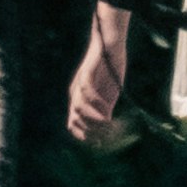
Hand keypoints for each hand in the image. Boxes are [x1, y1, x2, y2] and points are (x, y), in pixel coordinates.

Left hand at [67, 0, 128, 136]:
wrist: (112, 43)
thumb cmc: (111, 67)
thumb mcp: (108, 94)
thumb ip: (105, 110)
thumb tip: (106, 127)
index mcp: (79, 100)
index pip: (74, 125)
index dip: (84, 137)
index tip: (99, 144)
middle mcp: (75, 93)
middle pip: (74, 121)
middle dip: (90, 132)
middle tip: (106, 135)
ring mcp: (79, 84)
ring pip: (79, 110)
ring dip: (93, 120)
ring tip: (107, 124)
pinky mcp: (85, 73)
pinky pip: (87, 93)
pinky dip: (96, 104)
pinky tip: (107, 109)